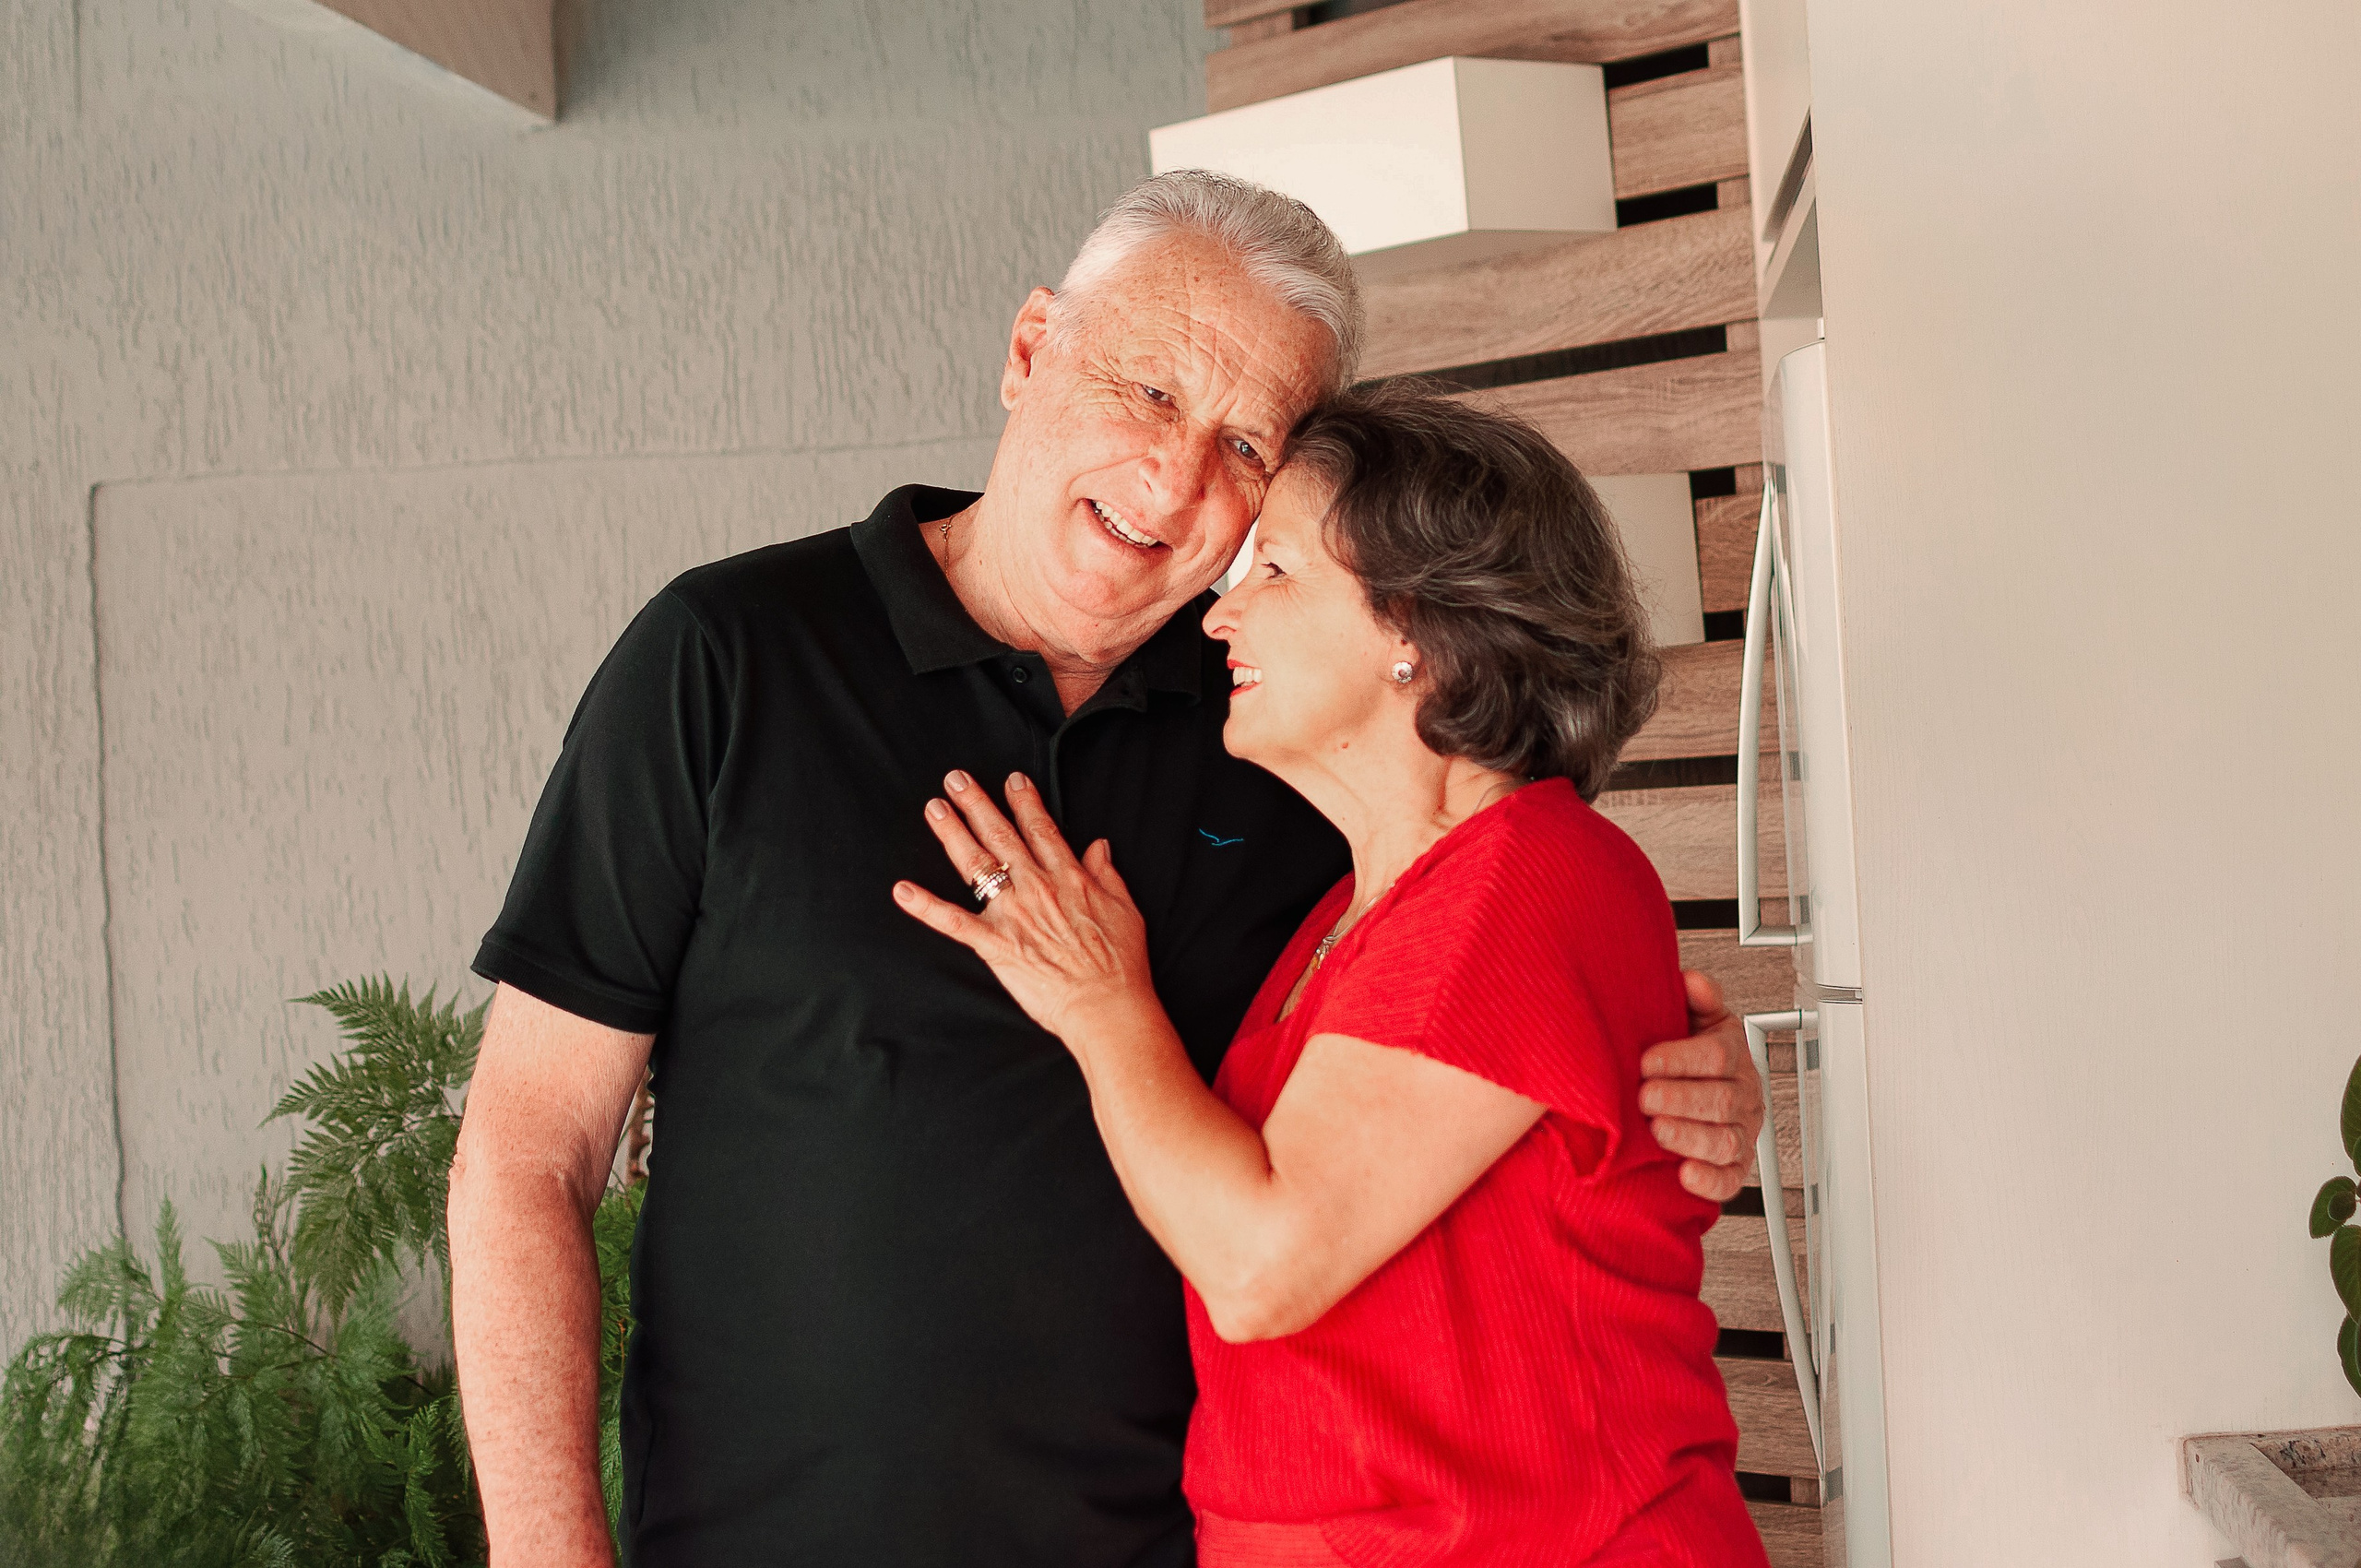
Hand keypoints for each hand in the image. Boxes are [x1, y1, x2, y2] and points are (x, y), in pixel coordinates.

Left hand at [892, 770, 1155, 1045]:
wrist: (1107, 1006)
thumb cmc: (1120, 964)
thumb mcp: (1125, 909)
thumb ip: (1108, 874)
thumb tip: (1099, 846)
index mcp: (1068, 878)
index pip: (1041, 829)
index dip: (1024, 802)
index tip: (1011, 780)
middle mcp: (1037, 888)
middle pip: (1002, 837)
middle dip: (977, 804)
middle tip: (956, 779)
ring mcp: (1013, 915)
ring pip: (977, 865)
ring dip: (953, 833)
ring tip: (935, 808)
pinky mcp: (996, 946)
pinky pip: (954, 923)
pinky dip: (927, 907)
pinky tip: (903, 891)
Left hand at [1637, 971, 1765, 1202]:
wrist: (1681, 1090)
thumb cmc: (1682, 1053)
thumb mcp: (1688, 1018)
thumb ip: (1693, 998)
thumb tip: (1690, 980)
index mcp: (1733, 1052)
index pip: (1718, 1055)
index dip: (1680, 1059)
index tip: (1646, 1062)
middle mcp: (1743, 1093)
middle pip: (1721, 1099)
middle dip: (1680, 1100)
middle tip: (1644, 1098)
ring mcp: (1741, 1132)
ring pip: (1726, 1141)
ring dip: (1689, 1137)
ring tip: (1657, 1131)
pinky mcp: (1733, 1167)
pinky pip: (1729, 1180)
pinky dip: (1709, 1181)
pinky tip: (1685, 1174)